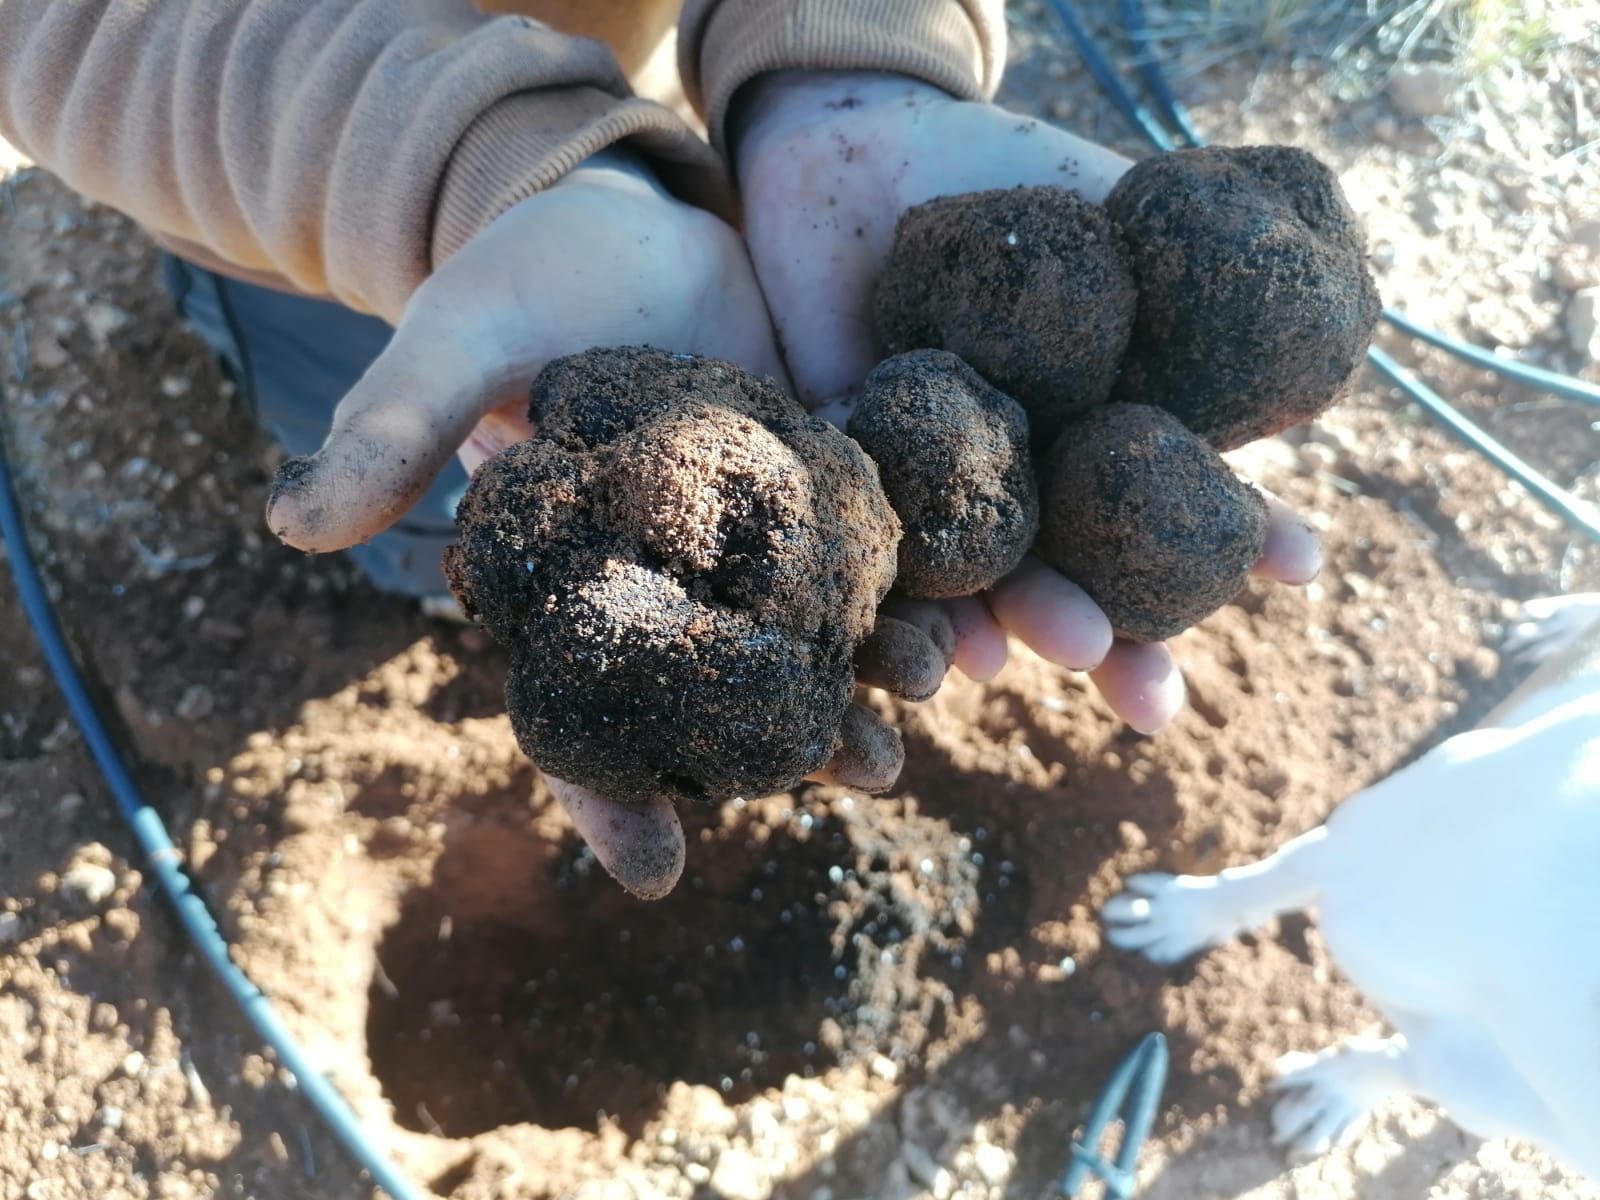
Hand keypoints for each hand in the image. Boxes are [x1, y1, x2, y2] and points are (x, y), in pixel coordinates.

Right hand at [263, 150, 938, 899]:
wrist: (621, 219)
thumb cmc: (518, 283)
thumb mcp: (455, 341)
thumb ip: (398, 427)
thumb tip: (293, 521)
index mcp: (580, 587)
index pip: (586, 718)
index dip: (610, 798)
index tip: (655, 875)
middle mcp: (676, 584)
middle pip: (729, 693)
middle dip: (791, 745)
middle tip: (862, 779)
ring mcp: (757, 535)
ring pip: (817, 633)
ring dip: (875, 676)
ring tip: (931, 706)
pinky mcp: (822, 473)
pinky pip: (876, 540)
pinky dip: (920, 578)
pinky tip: (979, 609)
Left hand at [735, 72, 1322, 730]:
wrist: (855, 137)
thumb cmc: (998, 173)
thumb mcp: (1115, 212)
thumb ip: (1189, 293)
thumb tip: (1310, 386)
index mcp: (1096, 425)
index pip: (1171, 501)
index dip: (1237, 539)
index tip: (1298, 572)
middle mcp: (1022, 471)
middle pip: (1078, 573)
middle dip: (1123, 641)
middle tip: (1159, 700)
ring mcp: (937, 478)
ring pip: (986, 576)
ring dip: (1030, 625)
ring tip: (1075, 654)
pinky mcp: (849, 463)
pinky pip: (884, 539)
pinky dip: (918, 602)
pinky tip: (960, 650)